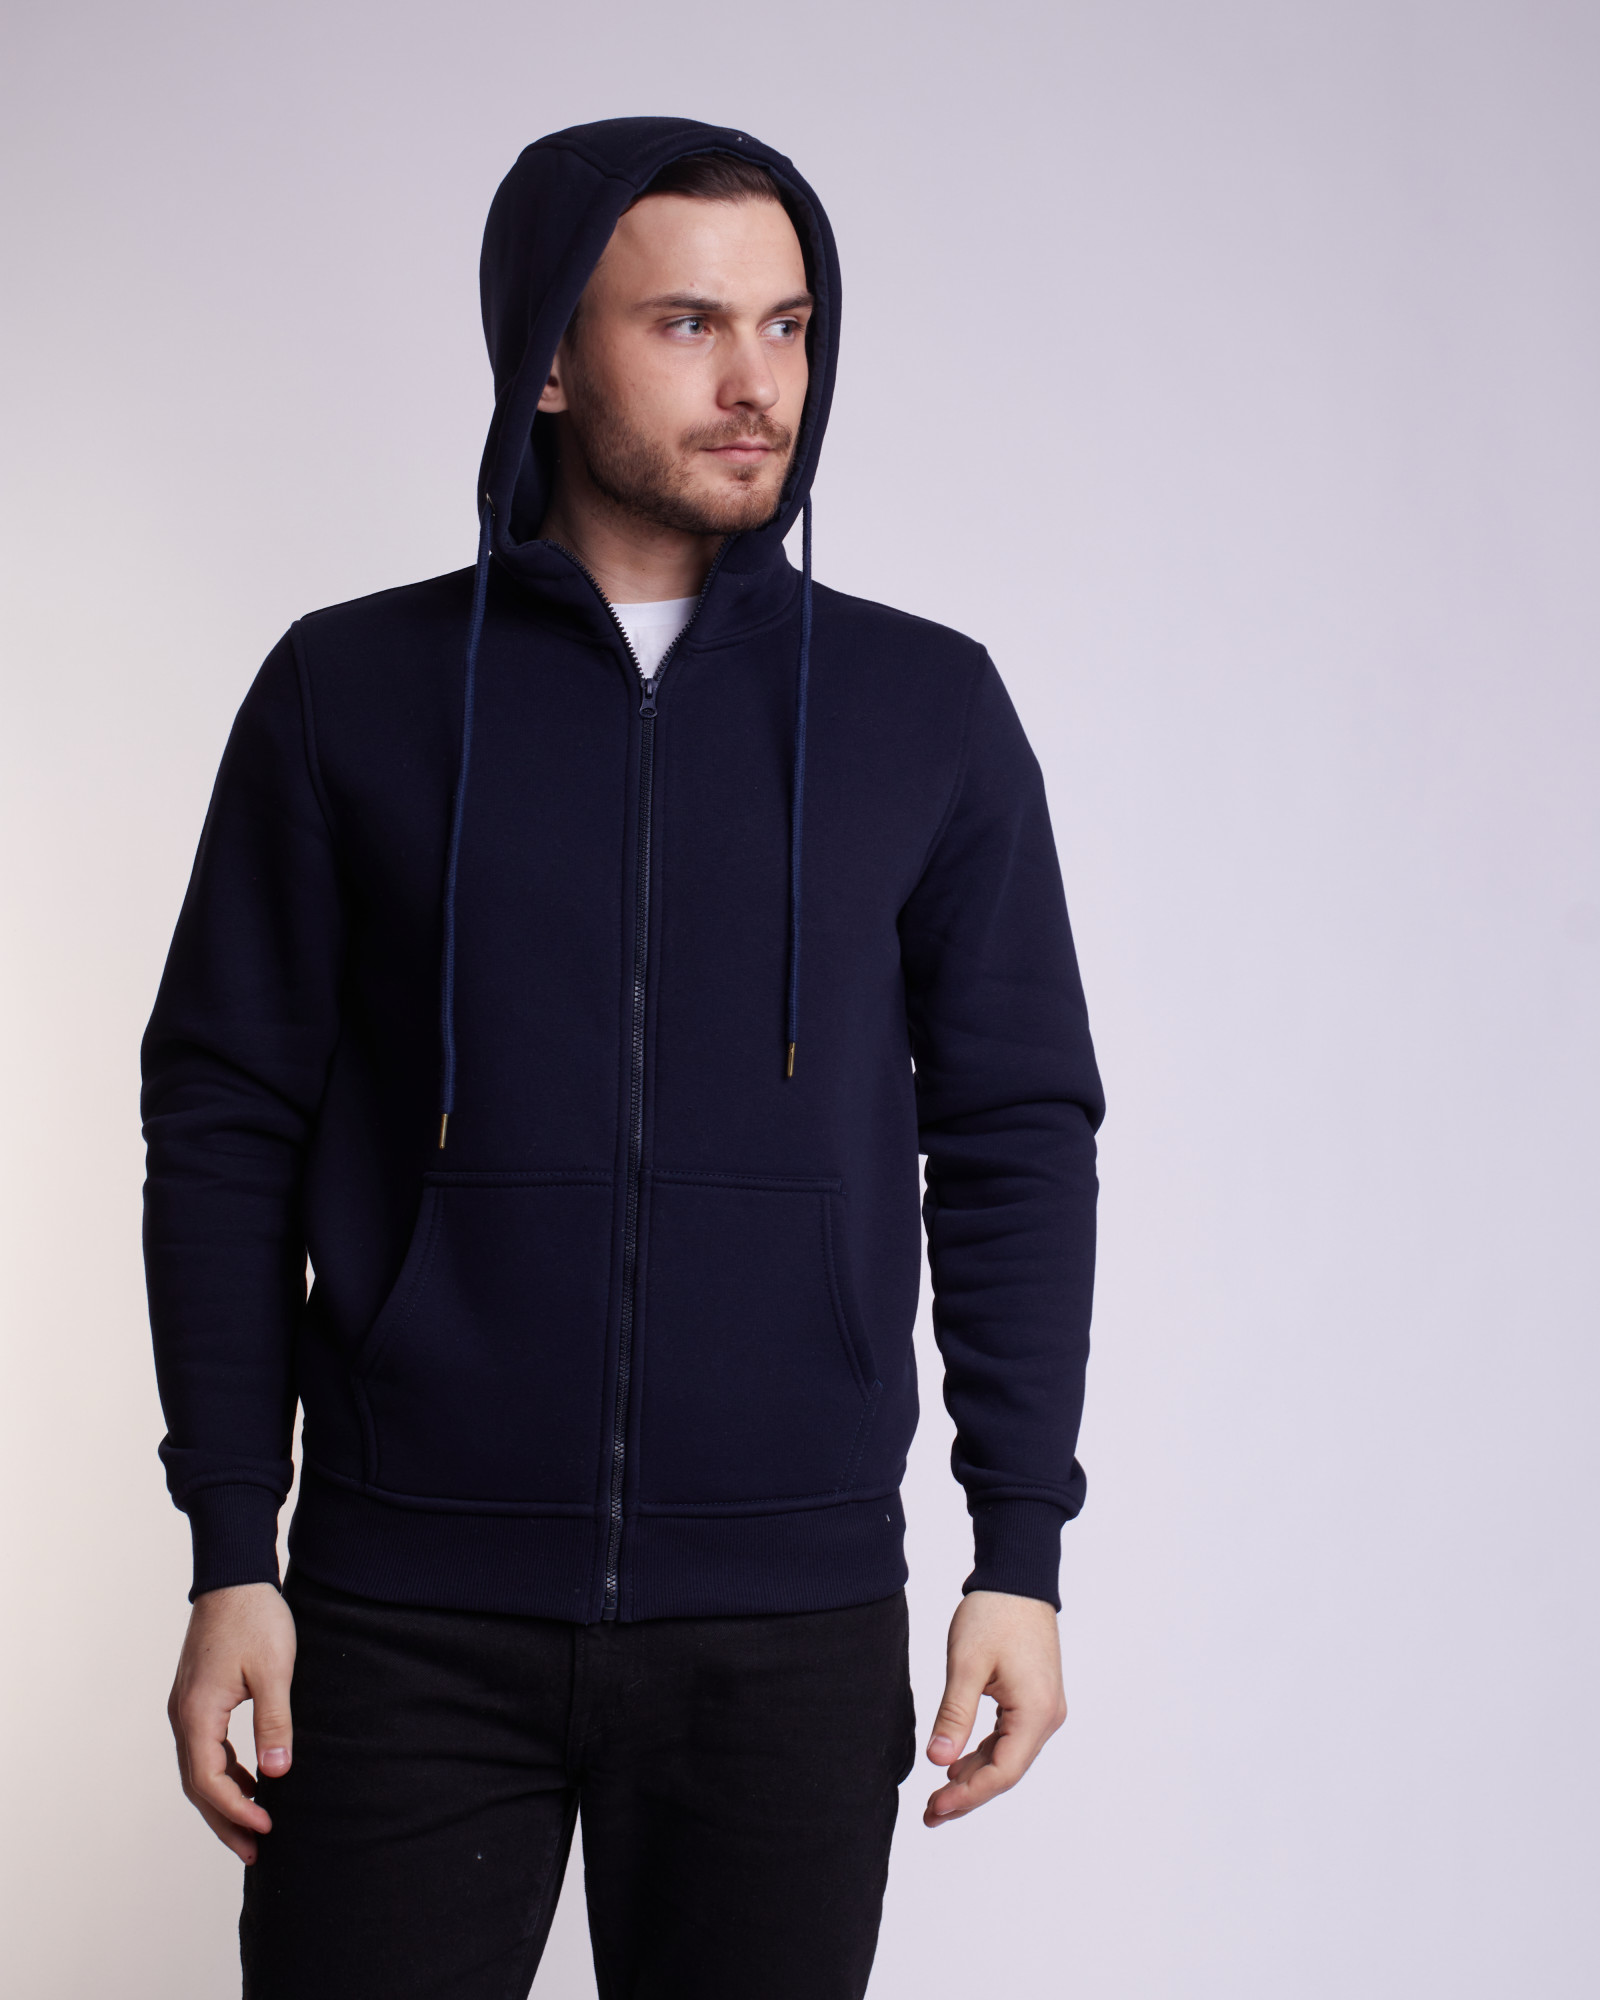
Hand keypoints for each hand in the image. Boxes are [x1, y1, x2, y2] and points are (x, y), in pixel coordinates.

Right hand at [167, 1582, 296, 1862]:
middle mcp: (183, 1716)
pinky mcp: (197, 1700)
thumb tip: (277, 1773)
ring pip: (198, 1771)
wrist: (235, 1577)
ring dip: (224, 1802)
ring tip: (254, 1828)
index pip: (208, 1780)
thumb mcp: (274, 1670)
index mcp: (196, 1713)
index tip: (266, 1827)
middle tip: (254, 1852)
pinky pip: (205, 1751)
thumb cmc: (255, 1618)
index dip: (236, 1810)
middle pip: (197, 1785)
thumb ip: (274, 1722)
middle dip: (225, 1821)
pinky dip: (225, 1775)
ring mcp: (186, 1709)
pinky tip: (251, 1784)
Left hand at [923, 1589, 1066, 1826]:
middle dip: (969, 1794)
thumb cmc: (994, 1614)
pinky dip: (984, 1753)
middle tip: (930, 1813)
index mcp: (1035, 1713)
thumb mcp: (967, 1664)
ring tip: (938, 1796)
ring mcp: (1044, 1709)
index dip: (968, 1796)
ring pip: (1008, 1757)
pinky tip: (957, 1762)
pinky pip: (1010, 1738)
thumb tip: (937, 1761)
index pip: (1002, 1773)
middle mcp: (1048, 1717)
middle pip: (1007, 1771)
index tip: (935, 1807)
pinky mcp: (1035, 1699)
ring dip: (975, 1776)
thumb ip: (954, 1715)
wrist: (1018, 1578)